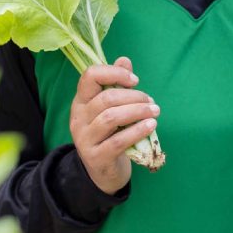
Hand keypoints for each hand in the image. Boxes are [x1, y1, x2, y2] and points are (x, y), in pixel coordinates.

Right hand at [69, 56, 159, 195]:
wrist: (103, 172)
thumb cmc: (111, 134)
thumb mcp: (112, 109)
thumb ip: (117, 85)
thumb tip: (125, 60)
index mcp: (81, 102)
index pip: (90, 76)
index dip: (114, 73)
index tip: (135, 80)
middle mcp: (78, 118)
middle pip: (106, 98)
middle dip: (134, 97)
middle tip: (151, 101)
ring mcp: (85, 139)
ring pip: (110, 118)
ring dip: (138, 112)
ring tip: (155, 112)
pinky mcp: (96, 157)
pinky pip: (118, 141)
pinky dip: (137, 131)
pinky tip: (151, 126)